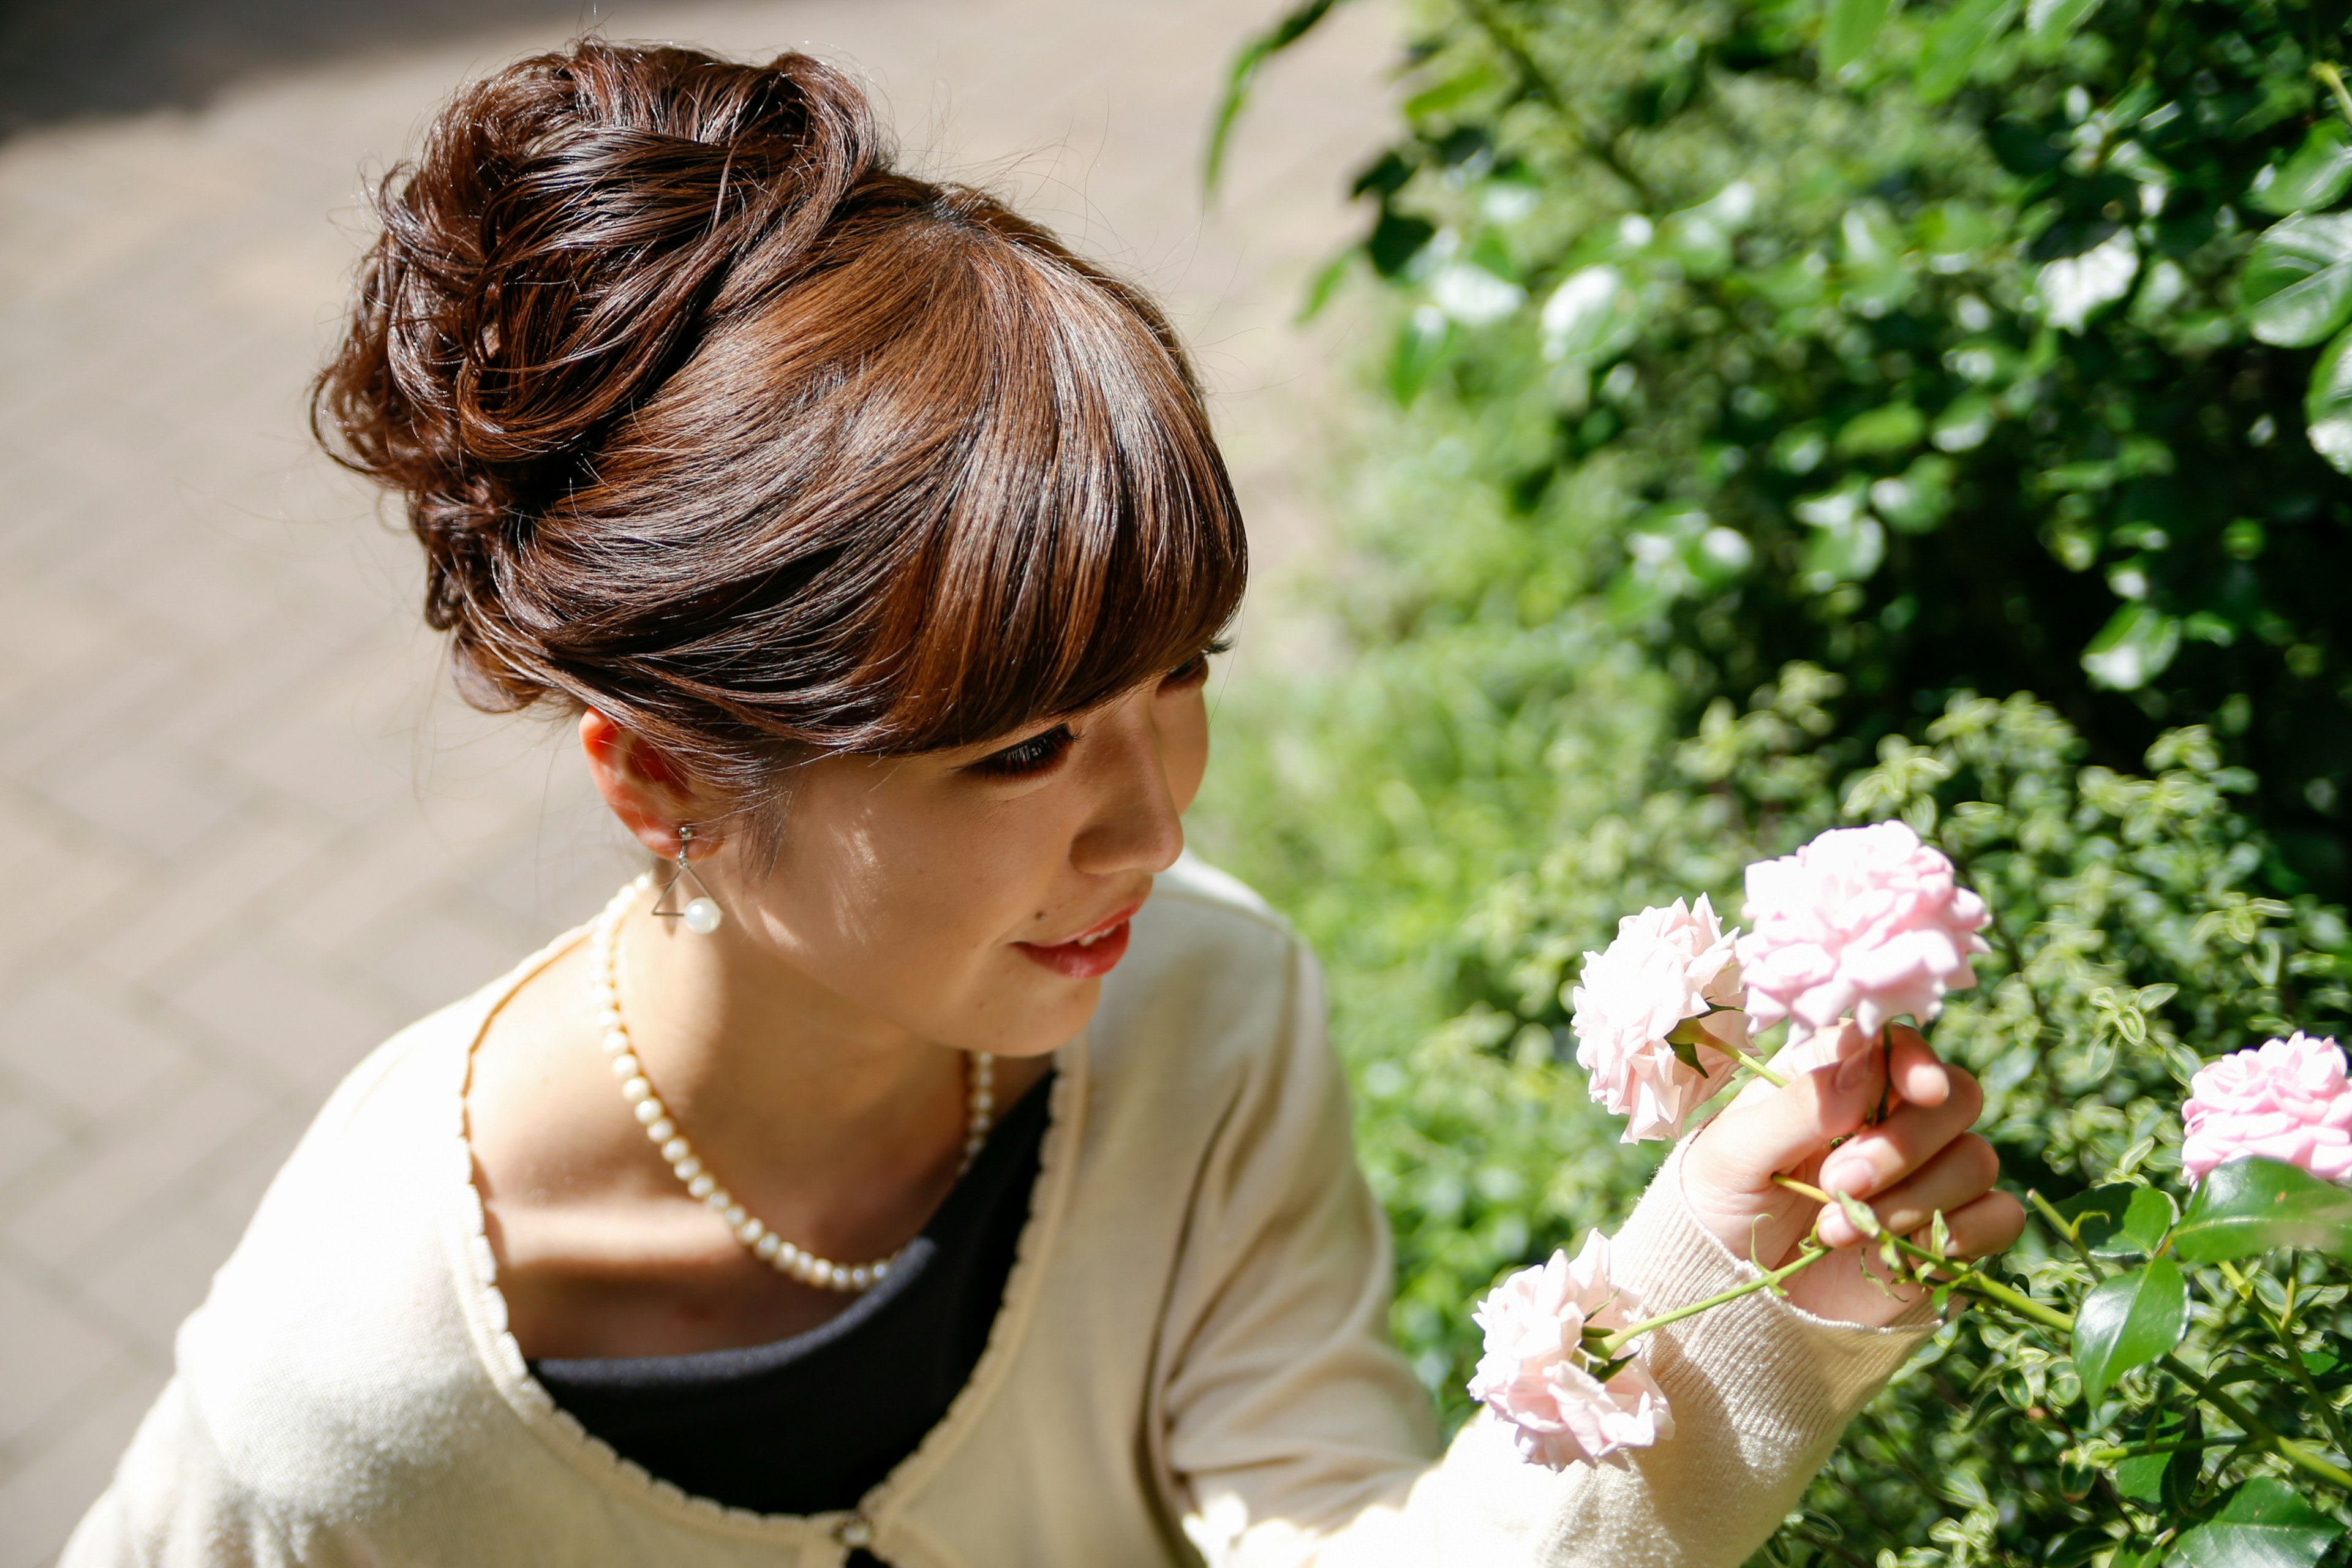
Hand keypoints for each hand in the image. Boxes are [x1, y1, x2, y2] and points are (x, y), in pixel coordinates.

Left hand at [1679, 1022, 2024, 1326]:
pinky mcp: (1948, 1232)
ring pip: (1975, 1159)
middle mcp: (1889, 1118)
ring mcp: (1925, 1175)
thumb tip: (1863, 1061)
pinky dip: (1967, 1232)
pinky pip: (1998, 1216)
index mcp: (1835, 1079)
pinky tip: (1908, 1251)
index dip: (1916, 1060)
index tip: (1918, 1089)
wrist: (1732, 1294)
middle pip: (1955, 1098)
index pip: (1898, 1045)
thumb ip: (1797, 1106)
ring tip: (1834, 1230)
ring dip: (1912, 1198)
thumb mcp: (1733, 1153)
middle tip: (1839, 1182)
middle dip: (1904, 1143)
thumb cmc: (1719, 1206)